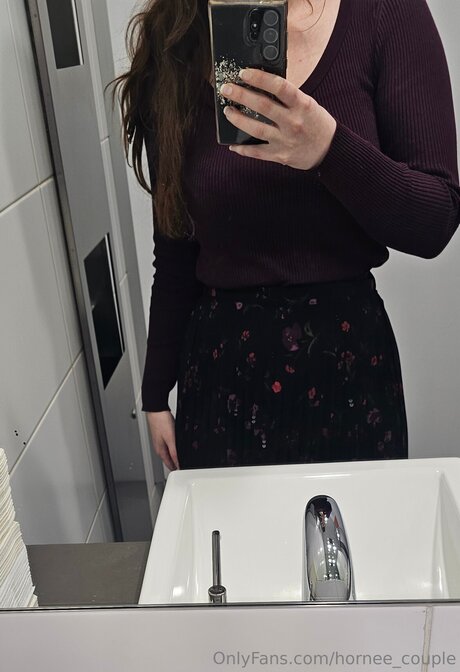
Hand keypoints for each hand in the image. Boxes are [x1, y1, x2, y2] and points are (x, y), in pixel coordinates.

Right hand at [146, 411, 179, 470]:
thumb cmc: (161, 422)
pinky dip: (175, 446)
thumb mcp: (170, 439)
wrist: (156, 409)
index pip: (169, 464)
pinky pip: (170, 444)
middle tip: (186, 463)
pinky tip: (179, 444)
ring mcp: (161, 441)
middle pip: (169, 459)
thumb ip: (174, 452)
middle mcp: (159, 447)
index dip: (177, 468)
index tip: (183, 471)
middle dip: (177, 462)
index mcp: (160, 451)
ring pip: (170, 451)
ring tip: (184, 454)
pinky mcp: (163, 435)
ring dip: (177, 454)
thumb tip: (178, 463)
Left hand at [219, 68, 336, 169]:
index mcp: (302, 105)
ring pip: (256, 129)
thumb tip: (262, 85)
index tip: (244, 73)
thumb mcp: (308, 104)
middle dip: (241, 95)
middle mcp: (293, 122)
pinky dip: (243, 149)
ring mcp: (285, 140)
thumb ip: (289, 97)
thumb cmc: (316, 123)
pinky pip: (257, 152)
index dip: (260, 78)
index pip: (280, 86)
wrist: (328, 150)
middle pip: (263, 106)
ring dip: (238, 119)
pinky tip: (232, 144)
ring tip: (227, 111)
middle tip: (227, 89)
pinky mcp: (280, 155)